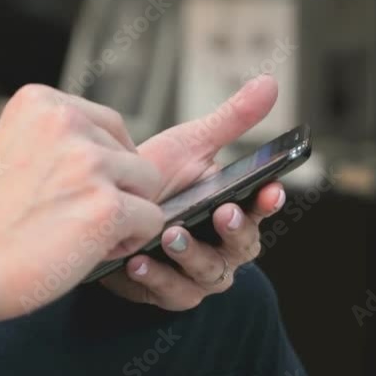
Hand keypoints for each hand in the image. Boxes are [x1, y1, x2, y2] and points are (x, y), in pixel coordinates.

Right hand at [0, 84, 163, 321]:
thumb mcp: (12, 148)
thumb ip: (58, 139)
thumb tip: (114, 149)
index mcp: (41, 102)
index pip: (110, 125)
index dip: (103, 165)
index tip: (69, 190)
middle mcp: (67, 122)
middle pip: (133, 155)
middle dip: (116, 189)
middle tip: (72, 217)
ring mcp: (90, 163)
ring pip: (149, 186)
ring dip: (125, 214)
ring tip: (81, 232)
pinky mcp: (107, 205)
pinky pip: (152, 220)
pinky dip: (129, 242)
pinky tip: (90, 250)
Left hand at [101, 75, 287, 309]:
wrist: (104, 203)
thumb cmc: (155, 178)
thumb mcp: (191, 145)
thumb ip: (232, 121)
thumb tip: (270, 83)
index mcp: (234, 210)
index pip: (261, 209)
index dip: (268, 202)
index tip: (270, 191)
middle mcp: (222, 246)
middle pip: (242, 248)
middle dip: (234, 232)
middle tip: (221, 213)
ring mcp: (196, 273)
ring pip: (209, 274)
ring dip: (192, 255)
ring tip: (171, 234)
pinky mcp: (165, 291)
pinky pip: (169, 292)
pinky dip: (156, 278)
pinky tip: (138, 260)